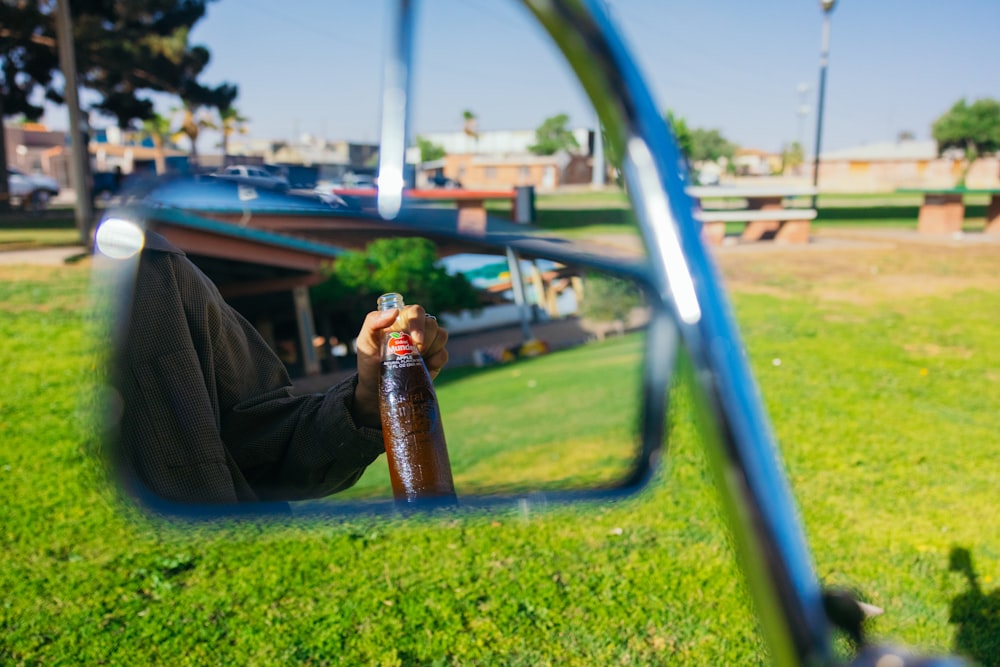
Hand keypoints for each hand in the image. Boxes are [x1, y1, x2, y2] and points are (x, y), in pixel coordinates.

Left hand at [352, 304, 449, 427]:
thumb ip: (373, 321)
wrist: (375, 385)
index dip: (419, 324)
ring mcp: (428, 342)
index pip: (416, 312)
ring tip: (415, 359)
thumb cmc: (369, 359)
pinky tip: (424, 366)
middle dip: (424, 340)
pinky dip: (436, 360)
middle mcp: (417, 328)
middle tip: (411, 353)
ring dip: (430, 349)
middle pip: (432, 324)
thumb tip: (395, 312)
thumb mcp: (364, 340)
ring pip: (441, 336)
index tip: (416, 340)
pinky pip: (444, 354)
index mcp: (402, 319)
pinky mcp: (434, 358)